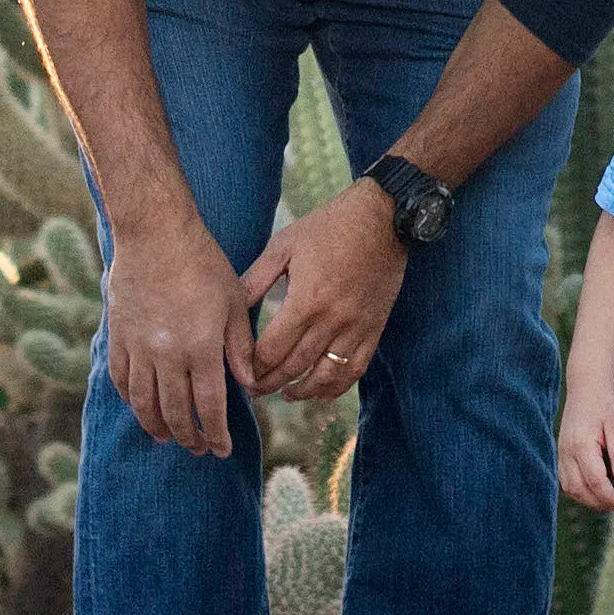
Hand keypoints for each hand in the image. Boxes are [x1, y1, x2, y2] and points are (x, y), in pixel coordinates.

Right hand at [103, 221, 251, 459]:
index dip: (216, 433)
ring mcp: (139, 347)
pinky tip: (141, 408)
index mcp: (201, 347)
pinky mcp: (119, 336)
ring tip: (168, 438)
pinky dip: (131, 401)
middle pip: (176, 411)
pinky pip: (122, 380)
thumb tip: (250, 385)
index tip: (222, 450)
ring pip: (144, 403)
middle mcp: (167, 354)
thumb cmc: (202, 263)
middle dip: (189, 437)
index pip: (210, 406)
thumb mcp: (234, 302)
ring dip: (157, 426)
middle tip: (197, 449)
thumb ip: (241, 347)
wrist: (155, 232)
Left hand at [242, 184, 408, 405]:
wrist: (381, 219)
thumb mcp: (284, 245)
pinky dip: (336, 387)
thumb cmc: (328, 227)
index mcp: (306, 300)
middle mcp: (331, 321)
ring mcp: (355, 328)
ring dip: (302, 392)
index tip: (242, 372)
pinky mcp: (373, 330)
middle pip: (295, 368)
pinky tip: (320, 392)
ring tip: (285, 395)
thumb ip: (256, 279)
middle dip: (270, 383)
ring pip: (325, 377)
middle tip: (254, 390)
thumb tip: (231, 306)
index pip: (272, 350)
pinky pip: (355, 370)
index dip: (254, 367)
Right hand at [557, 380, 613, 510]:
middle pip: (579, 489)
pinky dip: (579, 490)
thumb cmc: (606, 403)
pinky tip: (595, 490)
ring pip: (569, 488)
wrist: (587, 385)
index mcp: (582, 445)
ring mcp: (562, 452)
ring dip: (587, 499)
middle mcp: (567, 451)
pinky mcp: (562, 452)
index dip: (608, 497)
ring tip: (607, 501)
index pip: (594, 481)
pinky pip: (566, 480)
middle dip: (598, 503)